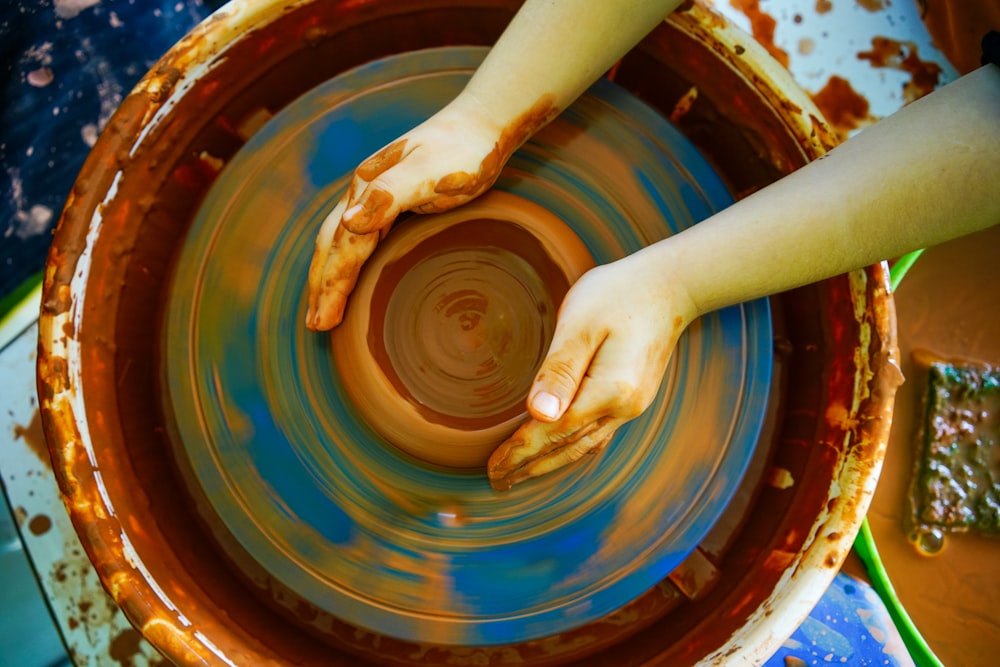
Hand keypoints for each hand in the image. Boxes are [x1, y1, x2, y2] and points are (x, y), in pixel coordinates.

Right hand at [306, 95, 508, 330]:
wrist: (484, 122)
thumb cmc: (463, 150)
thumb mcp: (431, 173)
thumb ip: (390, 195)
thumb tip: (348, 224)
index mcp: (369, 187)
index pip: (344, 247)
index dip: (331, 285)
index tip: (323, 322)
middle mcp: (365, 190)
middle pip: (333, 245)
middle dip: (320, 285)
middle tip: (314, 325)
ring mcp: (378, 194)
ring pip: (342, 241)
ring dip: (328, 275)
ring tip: (322, 308)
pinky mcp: (394, 198)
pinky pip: (361, 237)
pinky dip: (348, 261)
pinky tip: (351, 273)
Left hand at [487, 250, 697, 489]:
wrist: (670, 285)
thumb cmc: (619, 295)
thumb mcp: (581, 325)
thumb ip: (559, 371)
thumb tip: (538, 415)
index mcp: (609, 392)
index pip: (554, 431)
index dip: (520, 450)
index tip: (493, 466)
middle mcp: (624, 408)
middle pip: (569, 447)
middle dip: (531, 466)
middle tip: (498, 481)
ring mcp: (632, 406)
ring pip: (584, 446)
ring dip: (551, 463)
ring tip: (521, 475)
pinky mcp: (633, 397)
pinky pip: (597, 434)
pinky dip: (572, 448)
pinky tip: (560, 452)